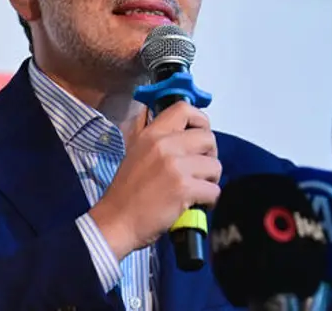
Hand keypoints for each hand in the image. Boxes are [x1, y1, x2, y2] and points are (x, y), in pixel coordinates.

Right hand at [88, 101, 221, 260]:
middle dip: (210, 156)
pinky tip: (196, 204)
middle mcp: (164, 145)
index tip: (201, 137)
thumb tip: (188, 137)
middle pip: (208, 138)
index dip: (201, 121)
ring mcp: (175, 166)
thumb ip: (160, 141)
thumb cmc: (126, 193)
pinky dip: (209, 200)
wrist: (117, 221)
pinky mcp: (184, 188)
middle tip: (201, 170)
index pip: (185, 109)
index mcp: (152, 134)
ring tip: (197, 189)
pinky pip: (214, 190)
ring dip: (210, 180)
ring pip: (215, 166)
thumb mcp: (137, 153)